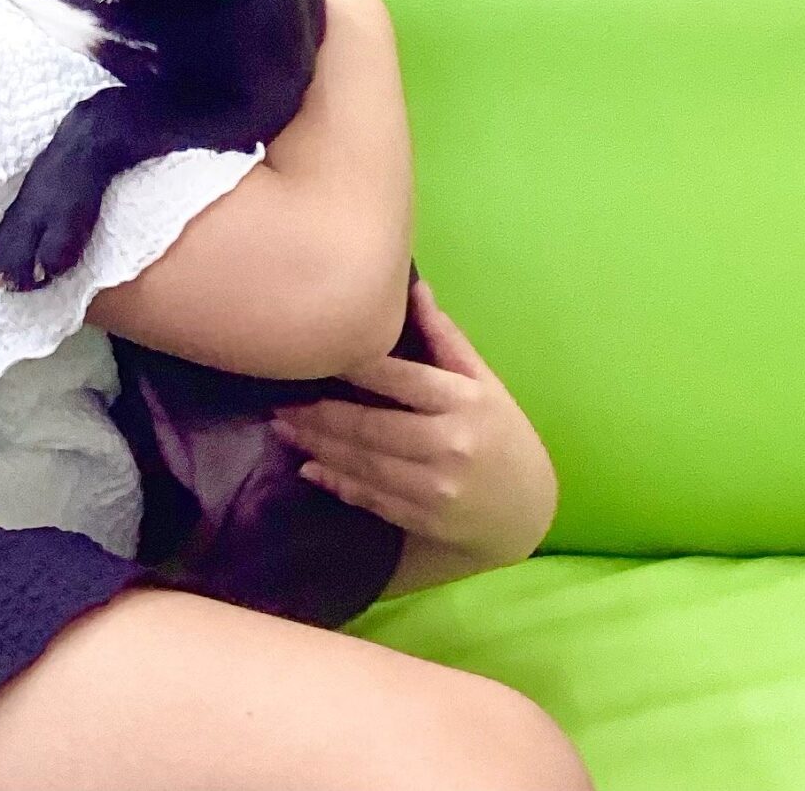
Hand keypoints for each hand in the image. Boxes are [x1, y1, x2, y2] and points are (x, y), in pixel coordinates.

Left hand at [269, 278, 557, 564]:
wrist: (527, 512)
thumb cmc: (501, 433)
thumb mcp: (483, 382)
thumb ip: (445, 338)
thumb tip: (413, 286)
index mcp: (463, 402)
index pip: (398, 378)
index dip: (351, 365)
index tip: (312, 352)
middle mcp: (449, 445)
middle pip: (369, 426)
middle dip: (317, 414)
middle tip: (277, 399)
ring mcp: (435, 488)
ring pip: (362, 464)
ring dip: (316, 446)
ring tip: (281, 427)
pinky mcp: (423, 519)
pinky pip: (369, 498)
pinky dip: (335, 482)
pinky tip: (307, 467)